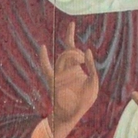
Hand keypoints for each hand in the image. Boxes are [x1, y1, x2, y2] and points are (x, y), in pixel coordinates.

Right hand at [35, 21, 98, 137]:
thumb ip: (91, 68)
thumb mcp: (93, 83)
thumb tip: (88, 50)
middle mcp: (65, 68)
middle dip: (76, 52)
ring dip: (71, 56)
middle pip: (68, 51)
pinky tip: (44, 47)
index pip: (71, 48)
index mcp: (75, 67)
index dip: (69, 35)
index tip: (71, 23)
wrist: (71, 115)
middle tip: (83, 58)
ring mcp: (58, 73)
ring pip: (62, 58)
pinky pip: (47, 68)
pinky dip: (44, 58)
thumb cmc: (83, 101)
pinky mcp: (53, 81)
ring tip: (80, 60)